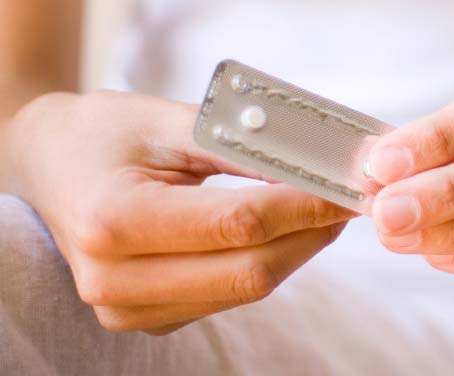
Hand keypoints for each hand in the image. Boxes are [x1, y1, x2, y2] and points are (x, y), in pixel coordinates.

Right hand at [2, 91, 353, 333]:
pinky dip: (268, 262)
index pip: (238, 224)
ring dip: (299, 250)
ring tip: (324, 209)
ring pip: (248, 290)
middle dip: (314, 233)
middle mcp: (115, 280)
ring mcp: (128, 310)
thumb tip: (319, 165)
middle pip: (252, 271)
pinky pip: (230, 297)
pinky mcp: (148, 321)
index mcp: (113, 221)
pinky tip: (287, 231)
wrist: (50, 167)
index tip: (353, 186)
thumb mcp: (169, 122)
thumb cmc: (107, 134)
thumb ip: (241, 145)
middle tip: (353, 199)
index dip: (306, 207)